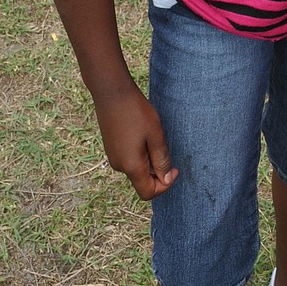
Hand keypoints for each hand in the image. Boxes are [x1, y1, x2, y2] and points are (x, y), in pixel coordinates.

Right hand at [92, 80, 177, 199]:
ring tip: (152, 136)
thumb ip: (161, 160)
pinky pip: (129, 159)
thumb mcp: (155, 135)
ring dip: (149, 160)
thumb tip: (166, 179)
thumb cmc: (136, 112)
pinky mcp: (111, 147)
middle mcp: (119, 166)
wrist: (111, 92)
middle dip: (158, 171)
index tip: (175, 168)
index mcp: (131, 166)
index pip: (147, 193)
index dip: (164, 185)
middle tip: (164, 146)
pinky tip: (142, 133)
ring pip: (136, 169)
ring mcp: (113, 156)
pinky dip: (140, 153)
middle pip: (142, 181)